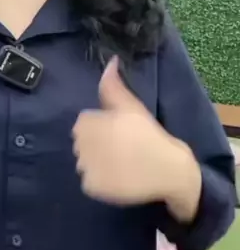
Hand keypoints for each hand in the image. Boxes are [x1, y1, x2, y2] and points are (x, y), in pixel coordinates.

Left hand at [72, 57, 200, 211]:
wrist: (168, 170)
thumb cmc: (150, 134)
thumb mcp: (131, 106)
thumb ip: (113, 85)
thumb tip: (110, 61)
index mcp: (86, 123)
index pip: (85, 122)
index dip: (103, 126)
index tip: (120, 131)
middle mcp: (79, 145)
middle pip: (83, 142)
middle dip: (98, 142)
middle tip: (123, 146)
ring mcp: (84, 168)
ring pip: (85, 161)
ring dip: (98, 162)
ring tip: (122, 162)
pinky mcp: (91, 188)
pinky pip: (89, 181)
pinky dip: (101, 180)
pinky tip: (119, 176)